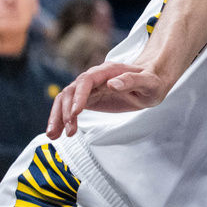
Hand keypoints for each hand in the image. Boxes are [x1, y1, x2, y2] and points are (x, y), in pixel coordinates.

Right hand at [46, 61, 171, 137]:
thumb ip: (132, 80)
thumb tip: (113, 83)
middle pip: (71, 91)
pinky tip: (56, 133)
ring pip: (66, 100)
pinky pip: (70, 108)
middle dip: (65, 111)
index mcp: (108, 71)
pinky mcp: (89, 99)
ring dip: (58, 117)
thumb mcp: (149, 82)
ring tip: (54, 135)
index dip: (79, 96)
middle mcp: (95, 78)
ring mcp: (90, 89)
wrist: (151, 83)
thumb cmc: (152, 81)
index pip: (87, 80)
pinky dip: (61, 120)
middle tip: (69, 131)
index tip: (76, 112)